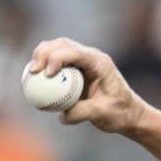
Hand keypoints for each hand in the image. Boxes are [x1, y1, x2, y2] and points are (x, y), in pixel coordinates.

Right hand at [28, 37, 146, 134]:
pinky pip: (56, 63)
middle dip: (44, 53)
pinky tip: (33, 79)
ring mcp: (82, 62)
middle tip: (34, 70)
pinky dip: (43, 67)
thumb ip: (83, 113)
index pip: (75, 52)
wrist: (129, 114)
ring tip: (31, 73)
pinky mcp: (75, 70)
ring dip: (41, 57)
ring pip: (56, 49)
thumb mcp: (103, 114)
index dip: (57, 58)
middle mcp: (90, 57)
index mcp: (100, 63)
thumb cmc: (121, 113)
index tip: (47, 73)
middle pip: (61, 44)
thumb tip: (62, 115)